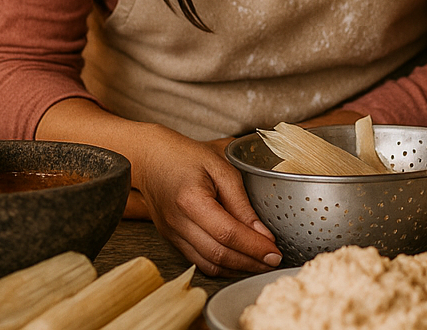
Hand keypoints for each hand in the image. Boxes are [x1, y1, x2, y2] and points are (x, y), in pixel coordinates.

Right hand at [131, 126, 281, 275]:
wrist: (152, 159)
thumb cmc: (187, 156)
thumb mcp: (222, 168)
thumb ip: (241, 202)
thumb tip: (262, 233)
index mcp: (190, 200)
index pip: (227, 233)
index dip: (254, 247)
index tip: (274, 252)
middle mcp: (178, 223)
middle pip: (218, 254)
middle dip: (250, 262)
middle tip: (273, 261)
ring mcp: (172, 234)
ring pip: (208, 264)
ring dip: (237, 268)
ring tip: (261, 264)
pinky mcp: (172, 240)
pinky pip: (199, 261)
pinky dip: (222, 265)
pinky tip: (239, 260)